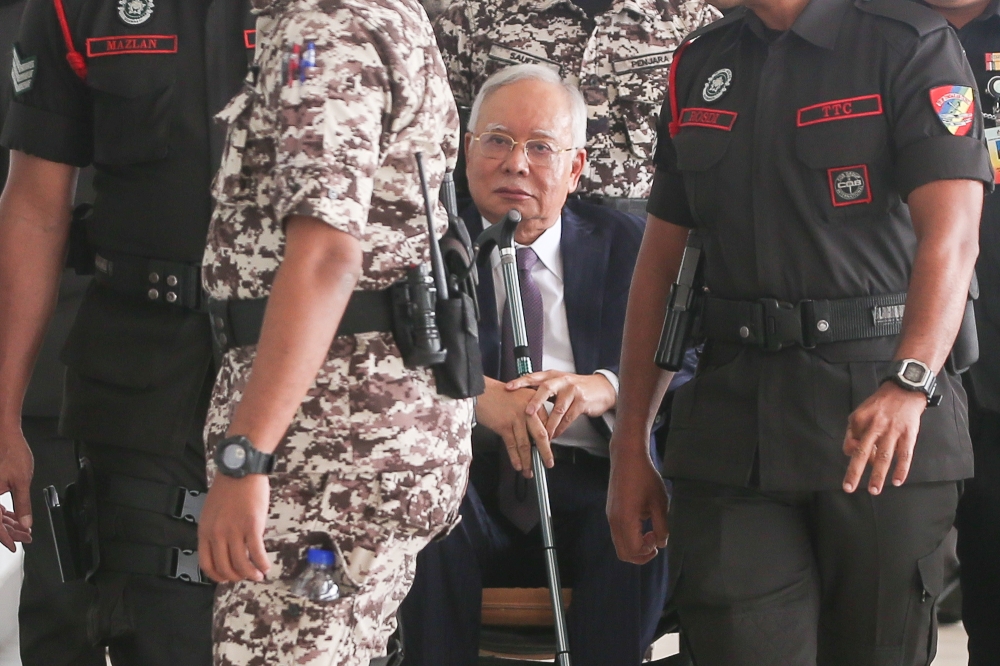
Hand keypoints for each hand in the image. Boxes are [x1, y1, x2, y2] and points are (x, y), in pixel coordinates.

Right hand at [0, 425, 33, 551]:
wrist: (6, 436)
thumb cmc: (12, 453)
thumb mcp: (22, 482)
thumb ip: (23, 505)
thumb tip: (25, 523)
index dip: (5, 538)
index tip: (14, 545)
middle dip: (10, 532)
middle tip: (25, 538)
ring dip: (8, 524)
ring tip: (24, 530)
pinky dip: (6, 514)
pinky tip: (16, 518)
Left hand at [198, 474, 270, 582]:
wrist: (241, 470)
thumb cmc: (228, 488)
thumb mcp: (212, 512)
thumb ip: (215, 530)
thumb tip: (225, 548)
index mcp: (205, 531)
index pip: (207, 564)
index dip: (218, 576)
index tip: (227, 578)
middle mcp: (218, 534)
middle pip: (225, 567)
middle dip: (237, 577)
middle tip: (247, 576)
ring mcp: (235, 531)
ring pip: (241, 564)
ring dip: (251, 574)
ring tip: (259, 575)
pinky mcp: (252, 526)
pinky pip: (257, 552)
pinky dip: (262, 563)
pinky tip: (266, 566)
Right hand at [476, 379, 551, 477]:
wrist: (479, 390)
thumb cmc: (497, 394)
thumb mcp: (520, 398)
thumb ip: (530, 412)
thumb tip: (535, 435)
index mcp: (534, 402)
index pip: (546, 424)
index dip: (548, 440)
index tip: (548, 449)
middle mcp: (527, 409)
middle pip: (540, 435)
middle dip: (545, 453)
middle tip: (548, 463)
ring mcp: (516, 418)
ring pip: (525, 444)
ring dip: (528, 460)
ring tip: (530, 470)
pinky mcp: (503, 425)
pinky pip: (512, 445)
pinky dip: (515, 458)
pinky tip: (518, 465)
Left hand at [506, 370, 616, 440]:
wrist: (601, 389)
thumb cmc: (575, 388)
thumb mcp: (558, 384)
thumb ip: (542, 390)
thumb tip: (521, 400)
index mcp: (552, 375)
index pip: (534, 376)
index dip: (521, 382)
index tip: (508, 388)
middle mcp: (562, 381)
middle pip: (546, 389)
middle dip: (535, 401)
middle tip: (527, 412)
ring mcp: (573, 391)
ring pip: (558, 409)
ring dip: (549, 423)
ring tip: (542, 434)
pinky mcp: (582, 402)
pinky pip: (569, 417)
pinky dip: (560, 428)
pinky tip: (554, 435)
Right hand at [606, 441, 668, 564]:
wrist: (627, 457)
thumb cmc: (646, 477)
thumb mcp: (659, 502)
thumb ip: (661, 526)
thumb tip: (662, 543)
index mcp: (625, 519)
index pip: (633, 550)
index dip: (647, 551)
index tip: (658, 537)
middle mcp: (614, 521)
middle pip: (623, 553)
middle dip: (640, 554)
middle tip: (654, 542)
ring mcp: (610, 516)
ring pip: (620, 544)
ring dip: (635, 545)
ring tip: (650, 532)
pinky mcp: (611, 511)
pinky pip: (618, 533)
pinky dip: (630, 536)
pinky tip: (642, 520)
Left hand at [842, 382, 926, 494]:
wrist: (905, 389)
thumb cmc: (880, 405)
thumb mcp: (860, 412)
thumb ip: (854, 431)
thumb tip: (853, 451)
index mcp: (859, 420)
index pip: (849, 444)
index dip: (852, 454)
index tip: (858, 458)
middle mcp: (875, 426)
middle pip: (862, 452)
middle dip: (855, 472)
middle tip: (849, 488)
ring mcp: (893, 430)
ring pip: (884, 457)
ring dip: (878, 475)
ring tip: (874, 490)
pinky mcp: (909, 434)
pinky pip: (905, 455)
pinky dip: (901, 469)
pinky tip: (897, 481)